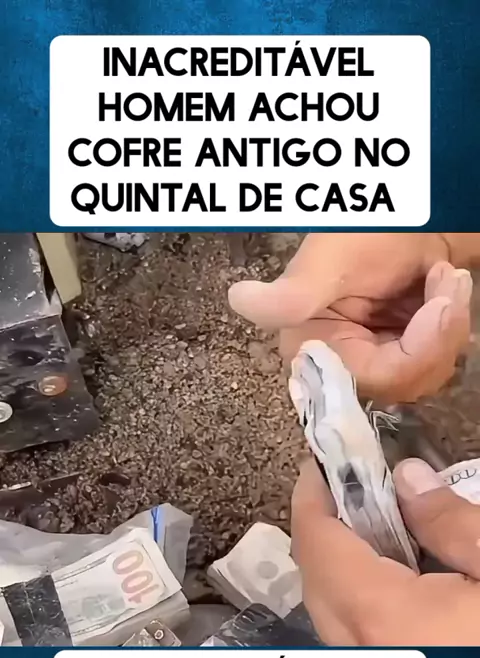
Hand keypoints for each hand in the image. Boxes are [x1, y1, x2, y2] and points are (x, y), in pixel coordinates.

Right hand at [228, 233, 472, 402]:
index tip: (438, 306)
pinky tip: (444, 290)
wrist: (415, 210)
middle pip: (403, 381)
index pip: (373, 378)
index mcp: (313, 346)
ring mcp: (375, 358)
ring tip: (444, 279)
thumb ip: (292, 294)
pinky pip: (437, 361)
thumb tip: (238, 300)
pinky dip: (450, 326)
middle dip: (437, 335)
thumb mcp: (329, 260)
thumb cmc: (368, 227)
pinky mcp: (403, 352)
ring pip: (425, 374)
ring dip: (448, 327)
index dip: (414, 353)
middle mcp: (342, 361)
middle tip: (447, 284)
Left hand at [291, 458, 479, 645]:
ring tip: (378, 533)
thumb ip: (451, 523)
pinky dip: (360, 604)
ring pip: (330, 613)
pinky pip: (353, 639)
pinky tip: (399, 587)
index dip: (312, 494)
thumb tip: (407, 480)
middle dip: (323, 528)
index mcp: (379, 612)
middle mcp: (358, 650)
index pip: (315, 539)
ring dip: (340, 569)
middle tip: (352, 491)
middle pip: (314, 577)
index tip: (322, 462)